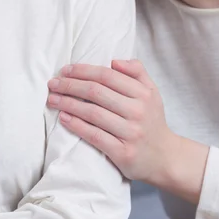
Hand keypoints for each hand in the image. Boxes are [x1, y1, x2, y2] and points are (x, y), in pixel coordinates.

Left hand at [48, 59, 176, 182]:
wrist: (165, 158)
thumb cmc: (151, 120)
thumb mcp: (151, 92)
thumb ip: (136, 71)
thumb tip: (114, 61)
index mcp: (143, 93)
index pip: (107, 76)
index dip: (83, 70)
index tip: (65, 70)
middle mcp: (138, 111)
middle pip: (96, 92)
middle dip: (70, 85)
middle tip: (52, 83)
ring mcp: (131, 133)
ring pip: (92, 113)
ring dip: (68, 104)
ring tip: (52, 99)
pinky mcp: (123, 153)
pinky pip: (95, 136)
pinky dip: (77, 126)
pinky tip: (64, 118)